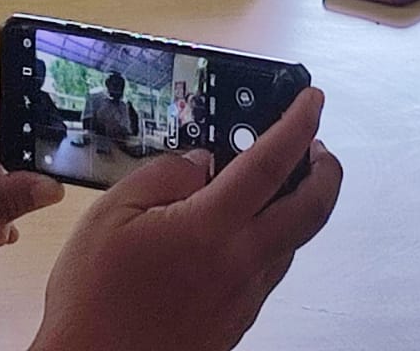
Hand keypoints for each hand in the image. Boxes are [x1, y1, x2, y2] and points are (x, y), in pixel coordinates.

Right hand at [30, 88, 340, 350]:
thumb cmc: (92, 305)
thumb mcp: (109, 216)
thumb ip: (164, 174)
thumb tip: (202, 161)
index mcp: (210, 229)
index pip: (273, 162)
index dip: (299, 123)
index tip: (311, 99)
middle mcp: (240, 263)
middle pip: (313, 208)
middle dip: (327, 169)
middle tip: (318, 145)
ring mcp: (244, 296)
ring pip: (293, 241)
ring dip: (298, 205)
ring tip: (275, 183)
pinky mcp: (238, 320)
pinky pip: (269, 269)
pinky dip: (271, 239)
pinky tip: (241, 231)